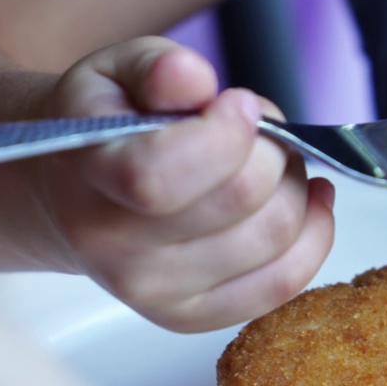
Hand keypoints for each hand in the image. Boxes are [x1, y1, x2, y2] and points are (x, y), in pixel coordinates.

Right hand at [35, 37, 333, 331]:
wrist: (73, 192)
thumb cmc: (105, 126)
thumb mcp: (116, 72)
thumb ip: (156, 68)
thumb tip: (191, 78)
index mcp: (89, 177)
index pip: (163, 174)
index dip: (223, 134)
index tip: (239, 104)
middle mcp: (114, 248)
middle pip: (239, 200)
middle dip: (272, 151)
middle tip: (261, 131)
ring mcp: (154, 292)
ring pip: (273, 238)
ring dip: (295, 189)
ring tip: (275, 164)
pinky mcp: (191, 317)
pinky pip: (282, 284)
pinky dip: (314, 235)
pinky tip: (308, 201)